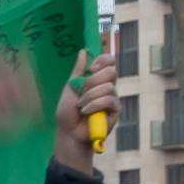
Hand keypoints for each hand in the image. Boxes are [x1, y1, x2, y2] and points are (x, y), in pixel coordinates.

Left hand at [55, 47, 118, 170]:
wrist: (69, 132)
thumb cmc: (68, 111)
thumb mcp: (70, 88)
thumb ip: (78, 71)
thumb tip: (84, 51)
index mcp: (96, 78)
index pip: (109, 61)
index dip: (103, 60)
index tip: (92, 68)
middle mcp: (107, 85)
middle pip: (110, 72)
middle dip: (92, 82)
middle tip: (81, 93)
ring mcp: (112, 97)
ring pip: (108, 87)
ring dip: (90, 96)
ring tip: (81, 106)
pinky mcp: (115, 110)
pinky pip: (109, 100)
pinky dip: (94, 105)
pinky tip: (86, 112)